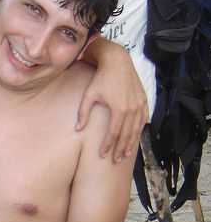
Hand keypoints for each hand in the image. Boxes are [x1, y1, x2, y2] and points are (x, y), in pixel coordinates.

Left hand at [77, 41, 148, 161]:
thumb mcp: (89, 95)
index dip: (108, 145)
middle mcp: (132, 108)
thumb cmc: (100, 78)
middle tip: (115, 160)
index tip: (102, 155)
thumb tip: (78, 129)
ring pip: (136, 129)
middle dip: (120, 149)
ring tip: (125, 154)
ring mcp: (140, 104)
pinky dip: (139, 130)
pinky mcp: (144, 100)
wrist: (117, 61)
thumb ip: (83, 113)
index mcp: (119, 108)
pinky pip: (143, 119)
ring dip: (131, 143)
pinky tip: (134, 138)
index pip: (113, 133)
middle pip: (126, 135)